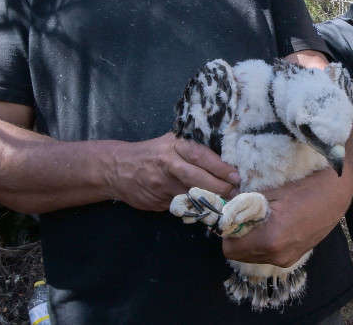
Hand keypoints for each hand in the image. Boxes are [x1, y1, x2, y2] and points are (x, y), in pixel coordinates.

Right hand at [108, 133, 239, 210]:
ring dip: (212, 200)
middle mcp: (168, 164)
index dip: (219, 167)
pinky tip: (209, 209)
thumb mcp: (171, 142)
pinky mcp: (159, 201)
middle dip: (219, 187)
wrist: (117, 168)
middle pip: (197, 178)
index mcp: (174, 146)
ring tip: (228, 202)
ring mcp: (162, 185)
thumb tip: (225, 160)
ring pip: (191, 195)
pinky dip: (198, 208)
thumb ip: (193, 149)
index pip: (200, 156)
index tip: (235, 175)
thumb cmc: (152, 153)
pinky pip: (183, 206)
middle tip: (236, 192)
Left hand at [222, 168, 351, 267]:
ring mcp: (287, 258)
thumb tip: (226, 204)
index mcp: (270, 239)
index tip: (231, 215)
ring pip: (252, 256)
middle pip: (239, 254)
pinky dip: (262, 242)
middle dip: (237, 235)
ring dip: (249, 240)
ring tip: (259, 218)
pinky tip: (272, 224)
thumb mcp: (271, 192)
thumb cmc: (307, 186)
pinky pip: (267, 254)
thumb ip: (245, 204)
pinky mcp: (294, 257)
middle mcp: (277, 255)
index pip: (229, 247)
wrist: (338, 192)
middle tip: (243, 215)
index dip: (227, 230)